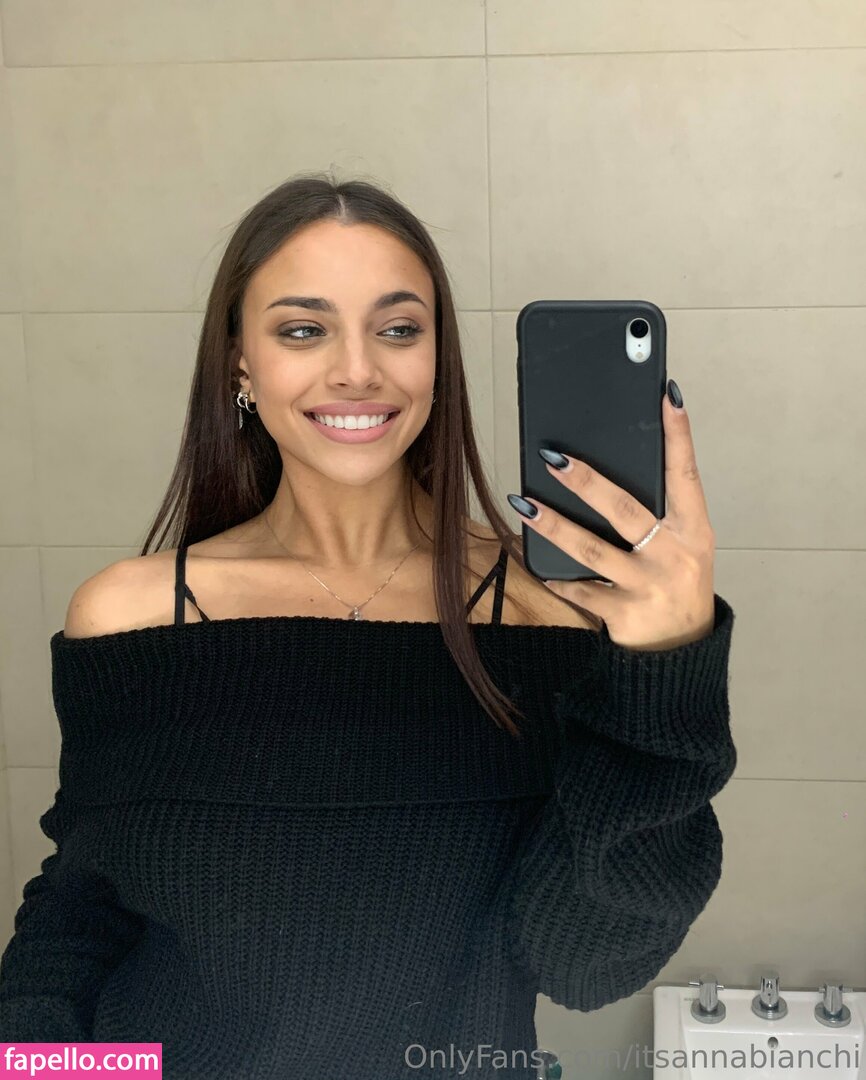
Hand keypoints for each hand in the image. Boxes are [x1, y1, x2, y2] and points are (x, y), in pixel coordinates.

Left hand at [507, 389, 716, 650]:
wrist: (682, 653)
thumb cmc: (676, 585)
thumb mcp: (684, 547)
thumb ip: (659, 515)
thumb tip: (603, 473)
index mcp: (694, 530)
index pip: (686, 474)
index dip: (678, 434)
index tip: (668, 394)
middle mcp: (674, 554)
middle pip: (624, 509)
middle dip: (586, 481)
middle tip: (554, 457)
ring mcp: (648, 584)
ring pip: (591, 548)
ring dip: (553, 524)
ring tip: (524, 502)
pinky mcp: (624, 613)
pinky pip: (580, 588)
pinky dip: (557, 576)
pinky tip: (538, 565)